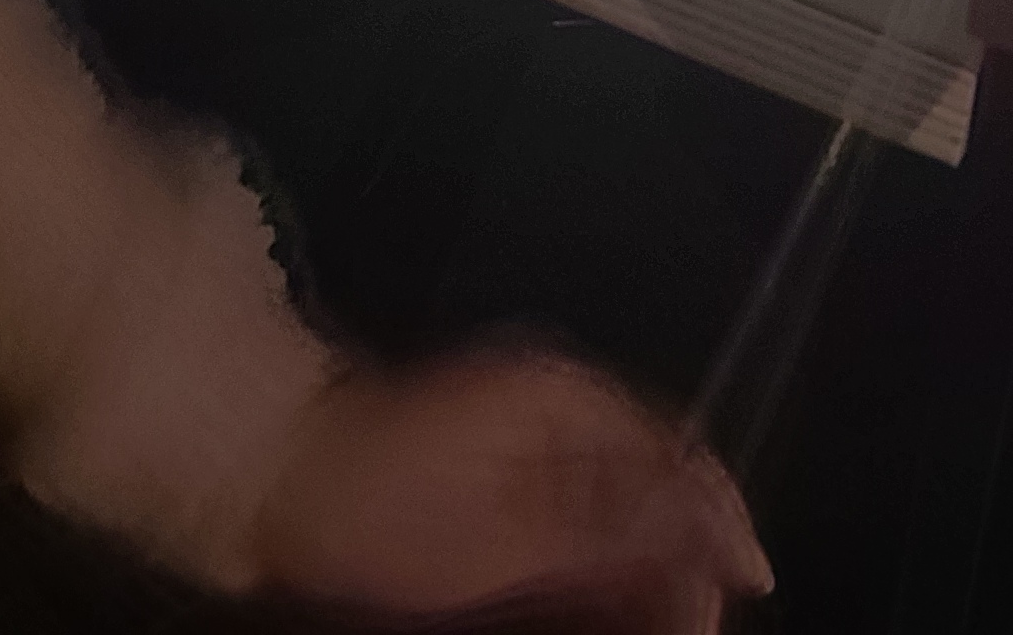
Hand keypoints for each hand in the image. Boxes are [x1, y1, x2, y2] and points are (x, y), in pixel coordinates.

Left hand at [247, 347, 769, 628]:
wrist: (266, 479)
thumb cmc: (373, 504)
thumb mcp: (503, 532)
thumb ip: (610, 527)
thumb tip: (706, 522)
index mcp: (563, 400)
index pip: (675, 451)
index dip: (718, 520)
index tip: (746, 586)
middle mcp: (552, 406)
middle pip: (653, 480)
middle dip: (685, 557)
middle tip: (693, 626)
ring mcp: (519, 438)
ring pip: (617, 506)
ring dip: (645, 572)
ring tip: (660, 622)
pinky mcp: (492, 476)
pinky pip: (573, 518)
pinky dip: (598, 570)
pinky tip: (606, 612)